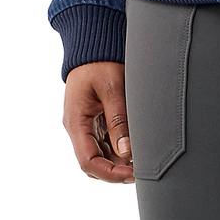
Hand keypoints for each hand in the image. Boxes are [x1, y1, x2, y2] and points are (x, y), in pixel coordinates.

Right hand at [62, 61, 134, 183]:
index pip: (88, 162)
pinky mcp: (95, 120)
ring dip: (118, 161)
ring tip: (142, 160)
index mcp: (76, 122)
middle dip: (115, 171)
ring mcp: (86, 125)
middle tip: (141, 170)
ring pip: (100, 155)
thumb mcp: (112, 88)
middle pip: (93, 163)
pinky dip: (118, 148)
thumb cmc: (100, 63)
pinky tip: (136, 147)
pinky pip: (104, 142)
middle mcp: (78, 128)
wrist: (93, 45)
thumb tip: (126, 151)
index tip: (132, 175)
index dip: (109, 174)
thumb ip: (118, 120)